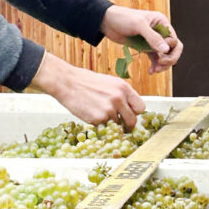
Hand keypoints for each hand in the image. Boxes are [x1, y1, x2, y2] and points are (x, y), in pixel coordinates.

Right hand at [29, 52, 145, 127]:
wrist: (67, 82)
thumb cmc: (86, 81)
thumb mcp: (109, 82)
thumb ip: (121, 94)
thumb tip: (129, 107)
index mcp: (123, 87)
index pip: (141, 107)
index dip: (135, 112)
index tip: (130, 114)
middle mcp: (119, 98)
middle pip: (132, 121)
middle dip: (127, 124)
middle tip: (120, 124)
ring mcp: (109, 110)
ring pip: (117, 125)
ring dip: (110, 123)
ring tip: (98, 112)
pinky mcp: (98, 119)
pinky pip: (104, 127)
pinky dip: (98, 124)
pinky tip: (90, 113)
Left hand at [100, 5, 182, 73]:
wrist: (106, 21)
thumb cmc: (122, 18)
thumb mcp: (138, 25)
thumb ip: (152, 37)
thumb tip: (166, 50)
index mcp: (161, 22)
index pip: (174, 40)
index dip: (170, 50)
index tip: (160, 55)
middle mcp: (159, 31)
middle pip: (173, 49)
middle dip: (169, 59)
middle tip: (160, 65)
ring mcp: (152, 40)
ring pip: (165, 56)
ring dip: (163, 64)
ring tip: (155, 70)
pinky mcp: (145, 46)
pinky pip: (155, 58)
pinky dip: (155, 65)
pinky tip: (151, 71)